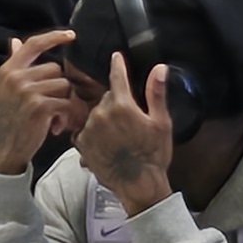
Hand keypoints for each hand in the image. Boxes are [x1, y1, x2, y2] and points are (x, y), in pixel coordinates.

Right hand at [0, 28, 80, 175]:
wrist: (2, 150)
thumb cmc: (6, 120)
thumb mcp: (4, 89)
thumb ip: (13, 64)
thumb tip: (15, 41)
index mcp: (8, 70)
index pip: (33, 44)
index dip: (54, 37)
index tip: (71, 35)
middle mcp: (16, 77)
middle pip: (55, 68)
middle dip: (61, 87)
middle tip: (59, 106)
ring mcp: (27, 91)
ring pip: (64, 85)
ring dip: (66, 103)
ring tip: (57, 118)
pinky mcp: (39, 107)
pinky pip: (65, 103)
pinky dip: (66, 116)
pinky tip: (56, 127)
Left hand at [78, 54, 177, 214]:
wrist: (139, 185)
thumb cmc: (153, 155)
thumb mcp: (161, 123)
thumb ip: (156, 93)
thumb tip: (159, 68)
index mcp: (122, 105)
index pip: (117, 77)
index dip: (118, 65)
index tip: (116, 57)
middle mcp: (101, 113)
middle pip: (107, 97)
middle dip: (116, 103)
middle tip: (129, 121)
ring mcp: (89, 129)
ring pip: (96, 113)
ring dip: (104, 119)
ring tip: (119, 137)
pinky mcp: (81, 144)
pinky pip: (85, 129)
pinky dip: (93, 133)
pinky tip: (106, 144)